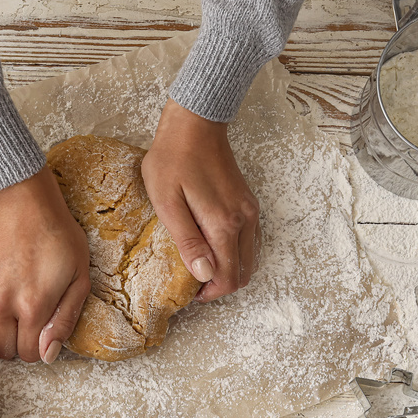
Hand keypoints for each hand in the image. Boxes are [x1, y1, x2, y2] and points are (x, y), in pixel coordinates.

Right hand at [0, 169, 89, 362]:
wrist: (21, 198)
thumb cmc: (57, 233)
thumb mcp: (79, 277)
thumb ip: (64, 320)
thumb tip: (47, 355)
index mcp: (33, 308)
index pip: (27, 355)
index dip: (36, 349)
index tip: (40, 333)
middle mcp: (1, 304)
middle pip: (2, 350)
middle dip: (16, 344)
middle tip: (27, 322)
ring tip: (12, 306)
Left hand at [142, 99, 260, 301]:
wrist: (194, 123)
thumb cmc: (173, 159)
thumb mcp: (167, 202)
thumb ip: (187, 241)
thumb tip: (205, 274)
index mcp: (224, 225)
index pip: (229, 278)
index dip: (210, 293)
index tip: (189, 291)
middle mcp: (244, 221)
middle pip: (244, 273)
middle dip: (220, 284)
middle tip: (193, 281)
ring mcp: (250, 211)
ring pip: (249, 258)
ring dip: (229, 269)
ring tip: (200, 263)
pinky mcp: (248, 202)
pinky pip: (250, 240)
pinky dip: (235, 252)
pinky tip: (212, 246)